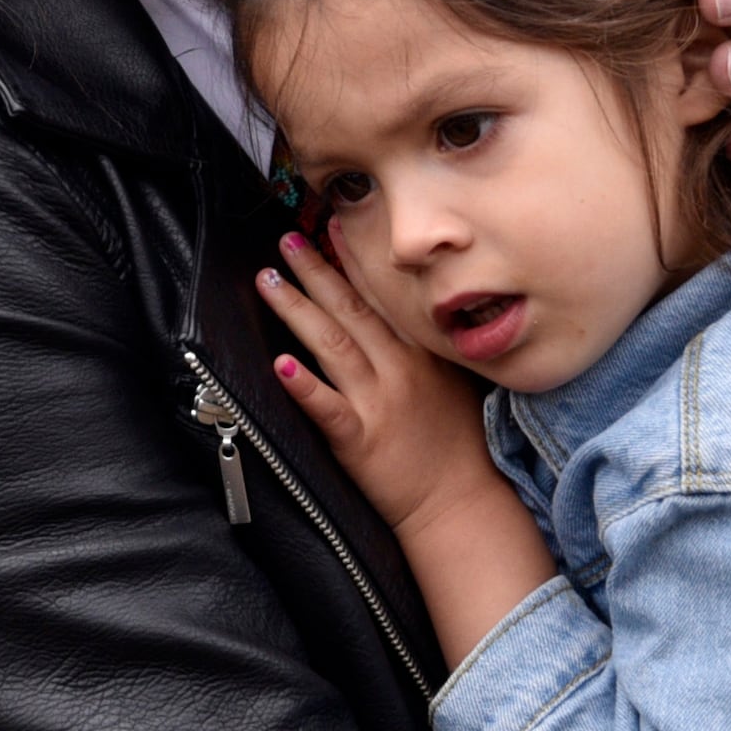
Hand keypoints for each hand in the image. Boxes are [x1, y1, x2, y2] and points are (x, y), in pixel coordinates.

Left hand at [253, 228, 494, 538]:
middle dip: (316, 270)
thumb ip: (429, 347)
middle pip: (351, 309)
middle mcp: (399, 370)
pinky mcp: (359, 439)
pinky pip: (326, 407)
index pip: (383, 295)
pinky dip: (303, 385)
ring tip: (268, 279)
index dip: (354, 259)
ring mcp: (378, 403)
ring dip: (297, 308)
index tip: (333, 226)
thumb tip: (408, 313)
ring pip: (331, 344)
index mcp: (422, 353)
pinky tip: (279, 363)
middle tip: (287, 239)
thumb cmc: (459, 446)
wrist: (462, 504)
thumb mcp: (455, 382)